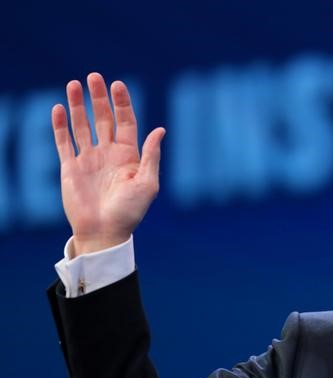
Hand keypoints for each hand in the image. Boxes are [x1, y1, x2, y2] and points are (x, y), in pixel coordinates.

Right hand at [51, 72, 164, 255]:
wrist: (104, 232)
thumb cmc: (130, 211)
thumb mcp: (147, 184)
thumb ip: (151, 156)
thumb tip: (160, 129)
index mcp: (129, 156)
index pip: (125, 122)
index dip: (122, 103)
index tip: (117, 84)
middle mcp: (109, 154)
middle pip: (103, 118)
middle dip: (99, 98)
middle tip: (94, 77)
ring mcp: (89, 159)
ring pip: (82, 125)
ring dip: (77, 105)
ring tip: (74, 84)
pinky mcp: (70, 167)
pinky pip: (64, 142)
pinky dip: (60, 125)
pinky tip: (58, 108)